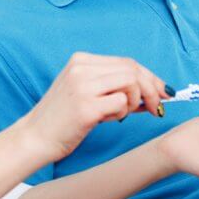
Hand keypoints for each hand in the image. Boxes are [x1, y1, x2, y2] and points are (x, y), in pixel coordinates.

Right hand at [20, 52, 169, 162]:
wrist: (34, 138)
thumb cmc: (63, 119)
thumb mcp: (86, 94)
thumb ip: (115, 89)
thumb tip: (154, 92)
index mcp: (81, 60)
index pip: (126, 62)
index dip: (150, 76)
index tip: (163, 91)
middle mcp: (81, 68)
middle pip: (132, 69)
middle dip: (152, 89)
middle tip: (158, 107)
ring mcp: (82, 86)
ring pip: (131, 83)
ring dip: (136, 101)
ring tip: (121, 115)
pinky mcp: (85, 106)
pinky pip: (121, 103)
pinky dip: (123, 113)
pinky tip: (110, 120)